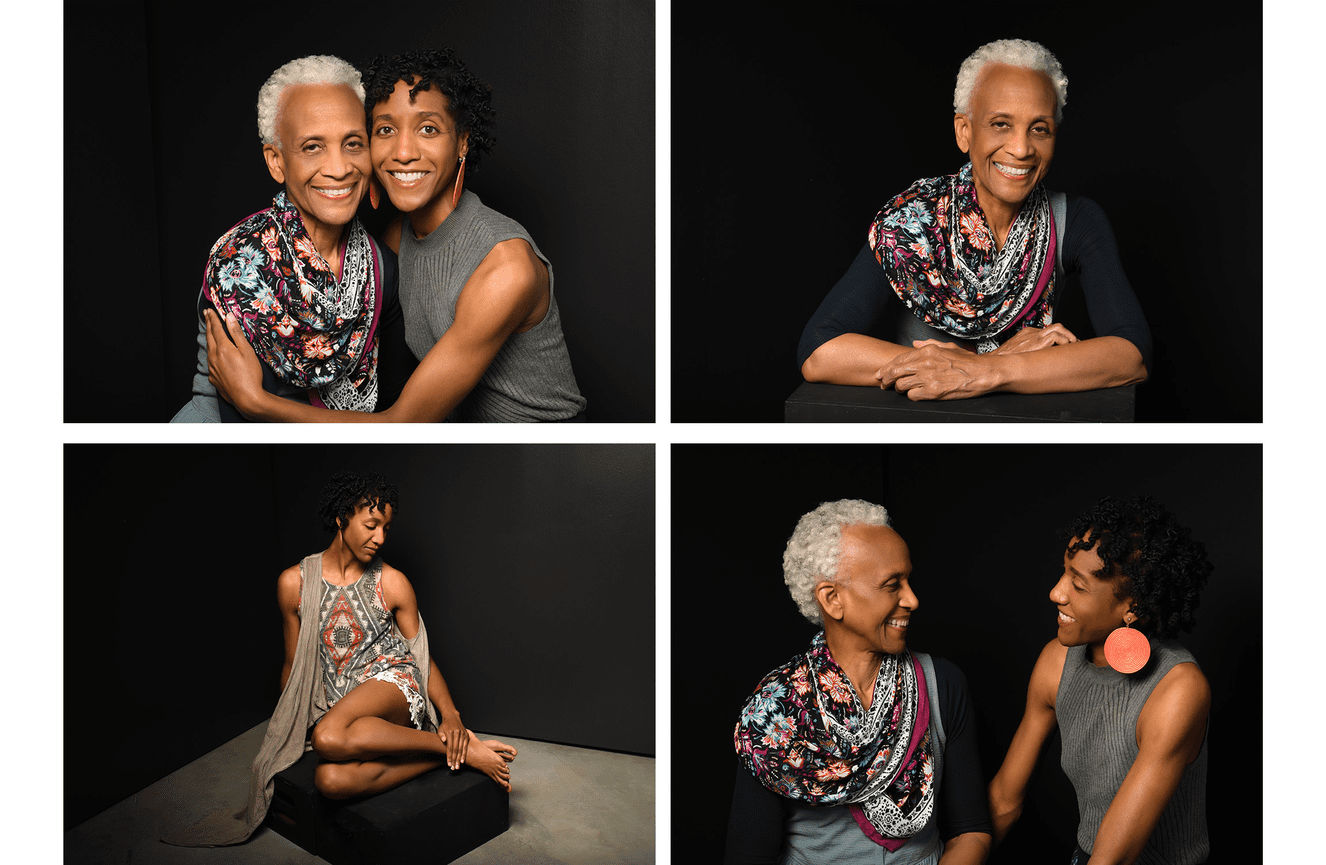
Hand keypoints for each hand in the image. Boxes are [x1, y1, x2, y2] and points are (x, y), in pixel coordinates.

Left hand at [204, 309, 263, 410]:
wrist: (247, 398)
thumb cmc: (251, 374)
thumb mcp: (247, 351)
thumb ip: (237, 333)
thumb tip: (229, 317)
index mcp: (223, 348)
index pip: (216, 329)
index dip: (213, 318)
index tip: (210, 310)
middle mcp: (214, 357)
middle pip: (209, 337)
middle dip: (208, 325)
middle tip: (206, 315)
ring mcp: (212, 368)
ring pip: (208, 350)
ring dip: (209, 339)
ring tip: (210, 333)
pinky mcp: (214, 378)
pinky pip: (210, 363)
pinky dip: (212, 354)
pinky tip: (215, 356)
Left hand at [438, 712, 467, 769]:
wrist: (452, 717)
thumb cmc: (445, 725)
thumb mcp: (440, 729)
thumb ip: (441, 735)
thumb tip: (444, 741)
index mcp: (450, 732)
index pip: (450, 747)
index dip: (449, 756)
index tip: (449, 764)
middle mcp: (457, 733)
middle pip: (456, 749)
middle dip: (455, 760)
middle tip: (454, 768)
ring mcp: (463, 734)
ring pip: (461, 749)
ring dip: (459, 758)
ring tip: (458, 766)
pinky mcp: (466, 735)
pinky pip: (465, 746)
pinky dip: (464, 753)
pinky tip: (462, 760)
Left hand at [876, 341, 998, 399]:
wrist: (983, 372)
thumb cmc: (968, 361)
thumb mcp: (947, 347)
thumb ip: (928, 344)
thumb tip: (915, 344)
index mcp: (927, 351)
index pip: (898, 360)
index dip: (886, 368)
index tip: (881, 373)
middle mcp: (924, 363)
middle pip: (895, 372)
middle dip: (886, 379)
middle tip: (883, 384)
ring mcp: (928, 378)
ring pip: (901, 386)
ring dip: (900, 389)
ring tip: (902, 389)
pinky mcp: (933, 392)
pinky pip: (913, 396)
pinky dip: (912, 396)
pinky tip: (917, 394)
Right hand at [989, 323, 1077, 355]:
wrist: (995, 362)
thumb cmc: (1004, 361)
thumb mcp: (1017, 354)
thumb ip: (1027, 353)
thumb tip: (1036, 361)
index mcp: (1027, 334)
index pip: (1048, 331)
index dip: (1060, 338)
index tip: (1066, 345)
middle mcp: (1032, 332)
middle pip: (1056, 327)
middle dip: (1068, 335)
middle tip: (1074, 344)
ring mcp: (1034, 335)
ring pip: (1058, 328)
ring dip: (1069, 337)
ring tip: (1074, 346)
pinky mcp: (1037, 340)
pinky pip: (1056, 336)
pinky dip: (1064, 342)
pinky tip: (1066, 350)